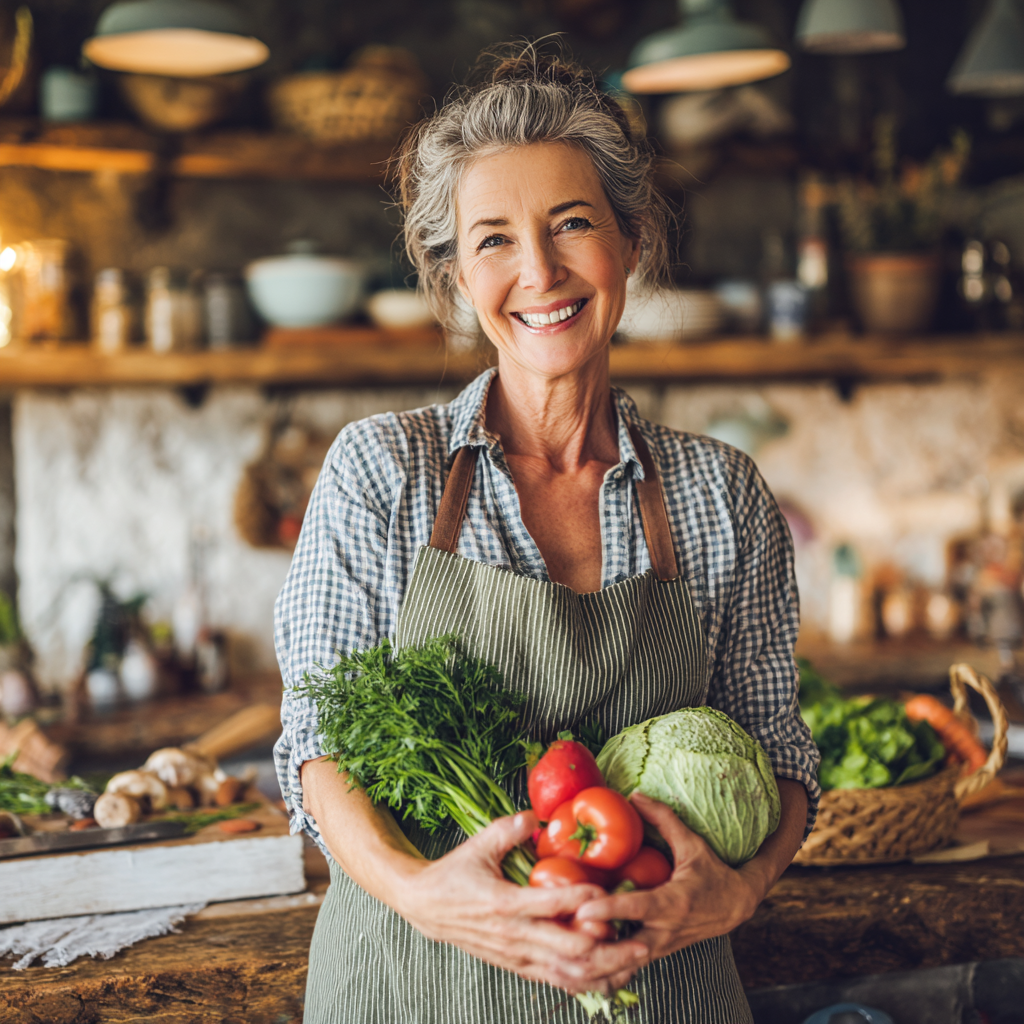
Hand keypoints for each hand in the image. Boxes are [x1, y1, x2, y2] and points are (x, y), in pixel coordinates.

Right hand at [393, 810, 647, 994]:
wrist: (426, 907)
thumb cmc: (454, 873)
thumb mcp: (479, 843)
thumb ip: (510, 829)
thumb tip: (539, 817)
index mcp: (504, 903)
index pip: (551, 905)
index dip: (582, 900)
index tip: (608, 892)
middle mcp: (514, 936)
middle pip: (569, 950)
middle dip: (609, 946)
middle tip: (640, 934)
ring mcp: (516, 956)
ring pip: (568, 974)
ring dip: (605, 969)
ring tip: (635, 958)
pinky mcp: (517, 967)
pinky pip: (557, 981)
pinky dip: (586, 981)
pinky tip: (611, 975)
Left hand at [574, 793, 764, 989]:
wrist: (736, 906)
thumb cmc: (712, 872)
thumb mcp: (692, 844)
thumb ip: (664, 820)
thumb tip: (634, 795)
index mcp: (673, 903)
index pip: (637, 908)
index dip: (609, 909)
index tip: (583, 908)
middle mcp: (665, 931)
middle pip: (624, 947)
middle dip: (595, 946)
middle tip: (562, 934)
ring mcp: (660, 946)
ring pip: (624, 962)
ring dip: (597, 958)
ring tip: (564, 947)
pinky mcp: (656, 953)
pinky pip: (628, 963)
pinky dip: (607, 963)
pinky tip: (582, 955)